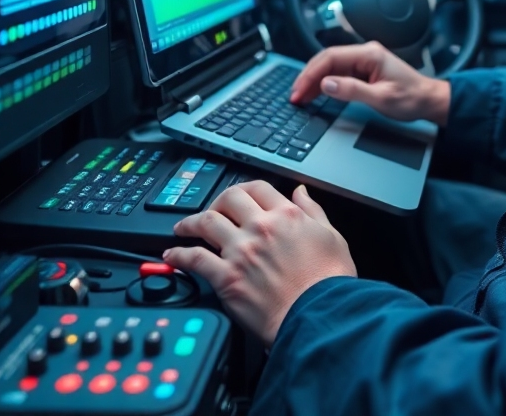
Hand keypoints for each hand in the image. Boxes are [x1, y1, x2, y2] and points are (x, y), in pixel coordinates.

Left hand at [163, 181, 355, 345]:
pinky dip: (179, 255)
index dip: (244, 190)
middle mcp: (260, 228)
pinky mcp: (227, 278)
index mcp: (286, 215)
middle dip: (216, 202)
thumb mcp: (331, 236)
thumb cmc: (328, 282)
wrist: (320, 317)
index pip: (257, 188)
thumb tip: (301, 191)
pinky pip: (195, 259)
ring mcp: (241, 251)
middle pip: (228, 199)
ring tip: (183, 228)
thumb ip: (313, 209)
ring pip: (206, 223)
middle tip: (211, 211)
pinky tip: (173, 255)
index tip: (238, 198)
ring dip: (190, 223)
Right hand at [290, 42, 450, 125]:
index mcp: (369, 54)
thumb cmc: (411, 98)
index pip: (331, 57)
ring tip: (301, 97)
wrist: (428, 100)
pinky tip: (315, 94)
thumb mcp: (381, 98)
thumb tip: (326, 84)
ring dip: (314, 81)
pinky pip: (339, 74)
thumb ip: (352, 90)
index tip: (299, 89)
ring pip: (330, 67)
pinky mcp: (364, 71)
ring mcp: (364, 61)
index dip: (311, 73)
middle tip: (295, 95)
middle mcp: (365, 53)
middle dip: (308, 77)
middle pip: (327, 60)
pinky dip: (325, 84)